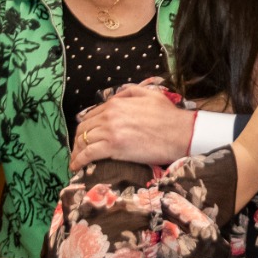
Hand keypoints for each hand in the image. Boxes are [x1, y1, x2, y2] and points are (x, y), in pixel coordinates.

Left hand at [70, 83, 193, 169]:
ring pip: (83, 141)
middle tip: (79, 149)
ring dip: (77, 151)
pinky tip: (76, 166)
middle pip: (83, 127)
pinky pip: (88, 154)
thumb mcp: (150, 94)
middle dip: (78, 139)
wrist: (180, 133)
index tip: (85, 135)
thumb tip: (117, 94)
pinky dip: (79, 160)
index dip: (86, 126)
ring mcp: (110, 131)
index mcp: (116, 103)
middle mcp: (109, 115)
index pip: (91, 114)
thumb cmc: (169, 115)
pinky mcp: (113, 148)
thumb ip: (130, 91)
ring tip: (76, 160)